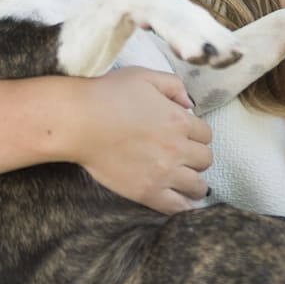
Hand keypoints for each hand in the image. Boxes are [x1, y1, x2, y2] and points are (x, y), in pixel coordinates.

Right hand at [73, 67, 212, 213]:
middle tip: (182, 156)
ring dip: (194, 182)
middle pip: (205, 159)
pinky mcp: (146, 192)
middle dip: (196, 156)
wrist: (78, 121)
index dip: (196, 134)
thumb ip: (173, 85)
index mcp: (179, 120)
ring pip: (198, 185)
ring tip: (184, 180)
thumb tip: (189, 103)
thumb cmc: (107, 94)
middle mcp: (177, 148)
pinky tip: (178, 200)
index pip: (206, 134)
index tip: (185, 136)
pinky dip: (182, 206)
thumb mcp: (143, 76)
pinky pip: (177, 207)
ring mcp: (163, 173)